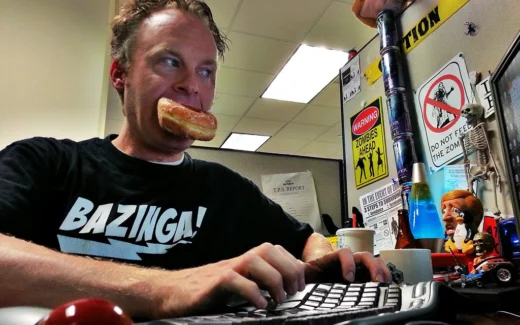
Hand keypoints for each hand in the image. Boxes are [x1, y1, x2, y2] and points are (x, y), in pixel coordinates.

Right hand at [150, 243, 304, 317]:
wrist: (169, 292)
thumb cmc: (203, 292)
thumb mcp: (234, 285)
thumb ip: (254, 282)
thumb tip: (282, 291)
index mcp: (244, 261)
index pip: (275, 250)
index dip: (292, 263)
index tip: (300, 284)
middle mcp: (236, 261)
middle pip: (269, 250)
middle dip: (288, 269)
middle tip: (293, 292)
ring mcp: (224, 270)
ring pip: (255, 260)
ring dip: (274, 280)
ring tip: (278, 300)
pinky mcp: (212, 283)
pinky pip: (235, 280)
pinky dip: (252, 292)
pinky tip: (259, 306)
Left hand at [303, 248, 390, 283]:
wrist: (318, 265)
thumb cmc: (313, 267)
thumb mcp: (306, 268)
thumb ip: (301, 268)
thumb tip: (295, 270)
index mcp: (334, 257)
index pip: (344, 253)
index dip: (348, 263)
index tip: (348, 278)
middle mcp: (348, 260)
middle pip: (364, 256)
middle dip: (373, 267)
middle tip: (377, 281)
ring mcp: (357, 266)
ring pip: (374, 262)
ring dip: (382, 270)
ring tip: (387, 283)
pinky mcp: (363, 275)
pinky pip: (377, 272)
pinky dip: (385, 277)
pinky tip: (389, 286)